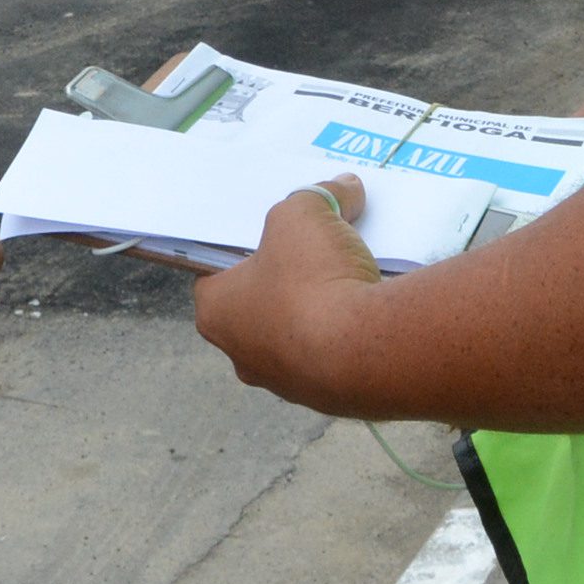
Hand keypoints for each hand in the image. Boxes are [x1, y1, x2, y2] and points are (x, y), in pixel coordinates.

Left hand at [194, 177, 382, 406]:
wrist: (364, 350)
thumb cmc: (310, 279)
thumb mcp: (305, 214)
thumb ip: (319, 195)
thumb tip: (346, 186)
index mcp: (215, 312)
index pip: (218, 273)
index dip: (247, 250)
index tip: (276, 236)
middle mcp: (240, 354)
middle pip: (259, 304)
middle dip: (287, 280)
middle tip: (316, 253)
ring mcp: (283, 382)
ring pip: (296, 334)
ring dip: (318, 310)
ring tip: (351, 279)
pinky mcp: (325, 397)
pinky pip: (331, 356)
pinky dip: (345, 336)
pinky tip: (368, 312)